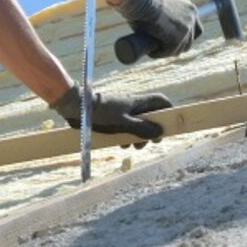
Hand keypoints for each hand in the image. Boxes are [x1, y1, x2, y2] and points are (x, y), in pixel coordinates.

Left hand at [50, 84, 172, 140]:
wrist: (77, 108)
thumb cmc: (101, 114)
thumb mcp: (123, 123)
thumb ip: (142, 128)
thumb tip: (160, 132)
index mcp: (137, 102)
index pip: (160, 100)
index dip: (168, 109)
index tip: (169, 124)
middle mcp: (132, 106)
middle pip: (150, 116)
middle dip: (151, 130)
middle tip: (149, 143)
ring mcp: (123, 111)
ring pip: (138, 124)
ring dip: (138, 136)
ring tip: (132, 146)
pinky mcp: (114, 118)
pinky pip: (126, 127)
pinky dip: (126, 136)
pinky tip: (120, 143)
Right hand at [115, 0, 201, 57]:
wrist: (140, 1)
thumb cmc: (143, 1)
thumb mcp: (158, 5)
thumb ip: (162, 15)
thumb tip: (155, 27)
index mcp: (190, 8)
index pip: (195, 28)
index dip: (185, 37)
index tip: (173, 40)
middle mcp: (192, 17)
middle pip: (190, 40)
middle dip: (178, 46)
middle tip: (161, 47)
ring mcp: (186, 28)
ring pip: (180, 48)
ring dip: (168, 51)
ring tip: (153, 50)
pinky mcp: (177, 38)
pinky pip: (169, 51)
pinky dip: (160, 53)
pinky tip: (151, 52)